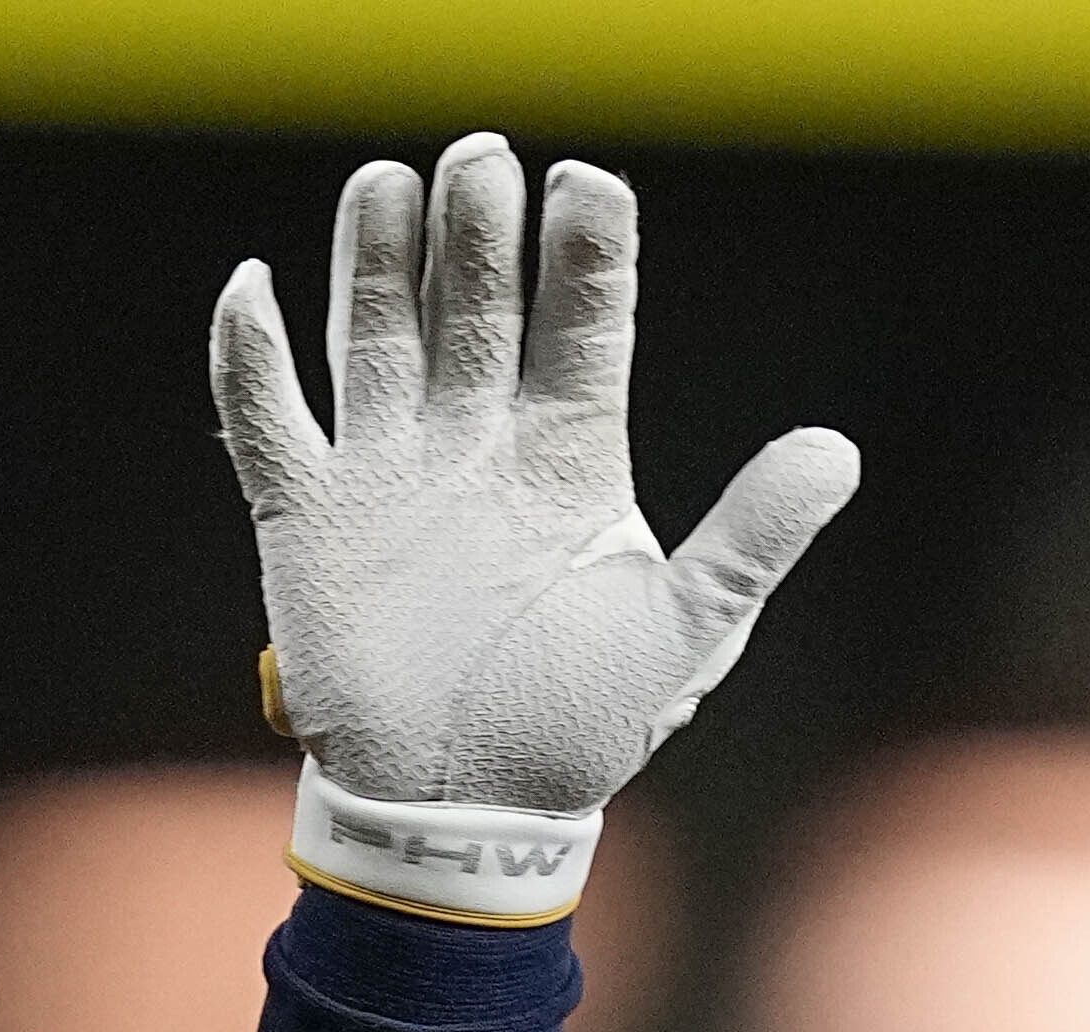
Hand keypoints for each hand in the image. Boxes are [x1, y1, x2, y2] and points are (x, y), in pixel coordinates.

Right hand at [211, 132, 857, 816]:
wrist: (470, 812)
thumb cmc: (581, 725)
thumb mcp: (683, 632)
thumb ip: (752, 539)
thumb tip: (838, 453)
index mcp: (570, 458)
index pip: (582, 326)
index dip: (586, 254)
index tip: (589, 188)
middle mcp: (478, 442)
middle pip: (474, 303)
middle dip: (478, 232)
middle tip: (483, 161)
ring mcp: (390, 468)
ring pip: (375, 329)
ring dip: (378, 257)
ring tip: (393, 185)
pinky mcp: (310, 512)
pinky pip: (268, 414)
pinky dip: (251, 351)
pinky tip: (257, 288)